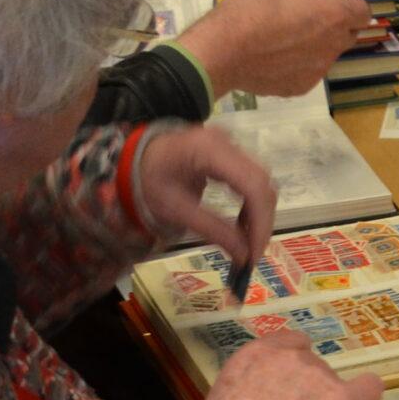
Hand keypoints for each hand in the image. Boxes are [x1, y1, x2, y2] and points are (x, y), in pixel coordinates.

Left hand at [132, 124, 275, 262]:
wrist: (136, 159)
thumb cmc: (148, 181)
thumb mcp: (176, 210)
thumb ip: (213, 231)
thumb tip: (245, 257)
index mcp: (209, 151)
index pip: (252, 185)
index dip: (260, 221)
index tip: (255, 253)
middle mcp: (227, 142)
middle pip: (261, 183)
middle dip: (262, 221)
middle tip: (253, 253)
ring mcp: (231, 145)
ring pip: (262, 182)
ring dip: (260, 214)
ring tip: (247, 241)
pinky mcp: (232, 152)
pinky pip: (252, 179)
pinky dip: (252, 204)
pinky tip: (243, 223)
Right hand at [174, 0, 380, 97]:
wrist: (223, 51)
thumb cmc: (252, 9)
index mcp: (334, 14)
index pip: (362, 11)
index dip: (348, 5)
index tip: (329, 2)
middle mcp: (334, 44)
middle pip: (348, 33)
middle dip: (334, 24)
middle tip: (305, 18)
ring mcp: (319, 69)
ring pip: (327, 53)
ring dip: (316, 45)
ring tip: (283, 39)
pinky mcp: (303, 86)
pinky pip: (308, 71)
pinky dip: (297, 64)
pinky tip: (274, 58)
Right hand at [195, 332, 382, 399]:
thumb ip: (248, 390)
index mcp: (254, 356)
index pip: (287, 343)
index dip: (291, 367)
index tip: (288, 389)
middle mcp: (289, 357)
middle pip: (311, 366)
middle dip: (307, 390)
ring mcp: (319, 375)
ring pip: (332, 385)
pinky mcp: (344, 398)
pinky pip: (368, 388)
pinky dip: (364, 398)